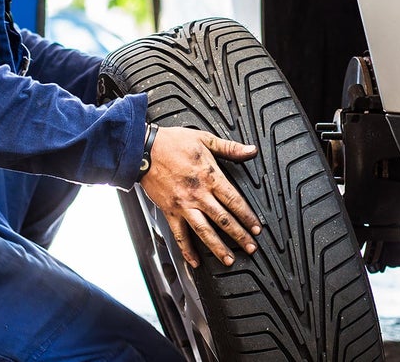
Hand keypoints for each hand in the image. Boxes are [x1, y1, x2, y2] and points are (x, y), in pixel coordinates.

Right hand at [139, 126, 261, 267]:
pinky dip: (186, 250)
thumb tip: (251, 150)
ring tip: (228, 260)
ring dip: (217, 247)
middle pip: (223, 220)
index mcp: (210, 176)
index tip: (257, 228)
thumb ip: (230, 148)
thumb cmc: (172, 143)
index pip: (234, 201)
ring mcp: (183, 205)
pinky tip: (194, 261)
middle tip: (251, 248)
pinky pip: (179, 234)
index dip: (248, 216)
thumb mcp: (205, 139)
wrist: (143, 150)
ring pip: (204, 231)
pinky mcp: (170, 211)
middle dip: (239, 236)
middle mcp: (198, 194)